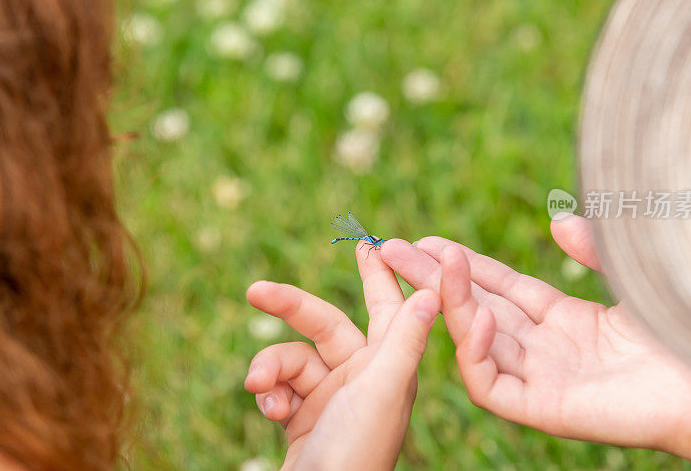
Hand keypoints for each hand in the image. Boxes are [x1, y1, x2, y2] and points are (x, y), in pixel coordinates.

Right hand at [244, 247, 439, 470]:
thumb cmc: (355, 453)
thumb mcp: (381, 391)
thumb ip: (405, 341)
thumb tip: (435, 292)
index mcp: (391, 366)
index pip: (388, 306)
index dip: (380, 273)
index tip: (366, 241)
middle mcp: (364, 377)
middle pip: (325, 325)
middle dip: (289, 309)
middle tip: (256, 290)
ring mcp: (332, 397)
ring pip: (292, 358)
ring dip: (270, 369)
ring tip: (260, 390)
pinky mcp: (304, 417)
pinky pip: (280, 387)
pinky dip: (270, 394)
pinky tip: (270, 412)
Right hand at [379, 214, 690, 462]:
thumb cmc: (681, 327)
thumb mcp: (628, 273)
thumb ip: (592, 248)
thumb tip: (557, 219)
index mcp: (561, 321)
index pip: (496, 289)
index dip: (461, 265)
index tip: (425, 240)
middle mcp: (543, 349)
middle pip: (474, 308)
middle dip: (432, 278)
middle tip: (391, 247)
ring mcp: (541, 379)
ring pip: (474, 340)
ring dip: (449, 302)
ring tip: (429, 264)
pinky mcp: (544, 407)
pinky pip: (492, 384)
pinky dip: (474, 352)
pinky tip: (474, 316)